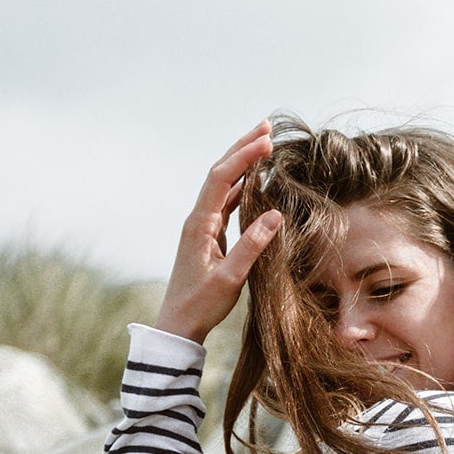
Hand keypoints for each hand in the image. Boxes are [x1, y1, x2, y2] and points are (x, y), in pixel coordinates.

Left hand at [154, 120, 282, 344]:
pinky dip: (242, 187)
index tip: (268, 142)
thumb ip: (252, 246)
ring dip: (243, 165)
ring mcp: (203, 227)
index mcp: (199, 224)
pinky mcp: (209, 237)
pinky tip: (255, 182)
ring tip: (264, 146)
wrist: (178, 326)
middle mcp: (198, 219)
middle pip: (220, 173)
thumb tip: (275, 215)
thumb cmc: (201, 305)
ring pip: (224, 186)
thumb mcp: (230, 279)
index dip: (244, 157)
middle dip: (242, 148)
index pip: (222, 179)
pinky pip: (227, 204)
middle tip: (267, 128)